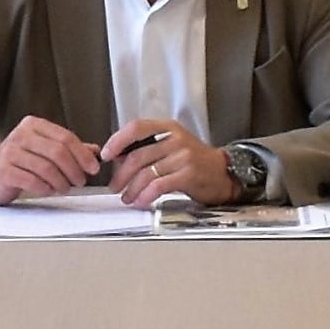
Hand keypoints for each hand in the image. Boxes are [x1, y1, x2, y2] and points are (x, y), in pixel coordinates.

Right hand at [0, 117, 102, 202]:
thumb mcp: (44, 150)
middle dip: (74, 170)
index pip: (65, 137)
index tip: (94, 168)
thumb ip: (68, 149)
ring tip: (64, 188)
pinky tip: (48, 191)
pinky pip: (32, 180)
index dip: (83, 154)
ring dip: (61, 182)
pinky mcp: (3, 170)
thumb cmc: (19, 162)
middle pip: (58, 152)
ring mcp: (10, 152)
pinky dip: (45, 188)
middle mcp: (21, 135)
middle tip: (80, 181)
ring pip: (46, 167)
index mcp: (34, 125)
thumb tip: (95, 151)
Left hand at [102, 118, 231, 205]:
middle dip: (121, 174)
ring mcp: (184, 156)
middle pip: (138, 155)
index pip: (137, 127)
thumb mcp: (172, 146)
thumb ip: (149, 148)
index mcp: (169, 128)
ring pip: (147, 173)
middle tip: (115, 186)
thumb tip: (118, 160)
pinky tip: (141, 201)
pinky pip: (159, 185)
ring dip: (132, 189)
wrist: (223, 173)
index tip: (106, 154)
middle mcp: (176, 139)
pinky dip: (146, 195)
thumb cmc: (194, 162)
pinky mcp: (189, 174)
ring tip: (127, 197)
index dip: (118, 141)